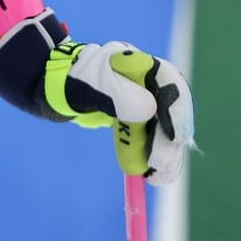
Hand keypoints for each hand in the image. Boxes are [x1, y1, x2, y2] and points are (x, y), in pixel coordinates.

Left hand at [47, 42, 195, 182]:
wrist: (63, 90)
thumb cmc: (79, 82)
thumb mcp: (95, 85)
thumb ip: (119, 94)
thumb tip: (149, 109)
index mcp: (143, 64)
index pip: (171, 83)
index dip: (177, 110)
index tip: (174, 137)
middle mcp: (153, 82)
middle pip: (174, 109)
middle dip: (170, 139)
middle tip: (160, 164)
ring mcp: (150, 100)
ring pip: (168, 127)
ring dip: (168, 153)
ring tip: (159, 176)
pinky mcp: (144, 120)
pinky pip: (157, 139)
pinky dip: (159, 156)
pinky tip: (157, 175)